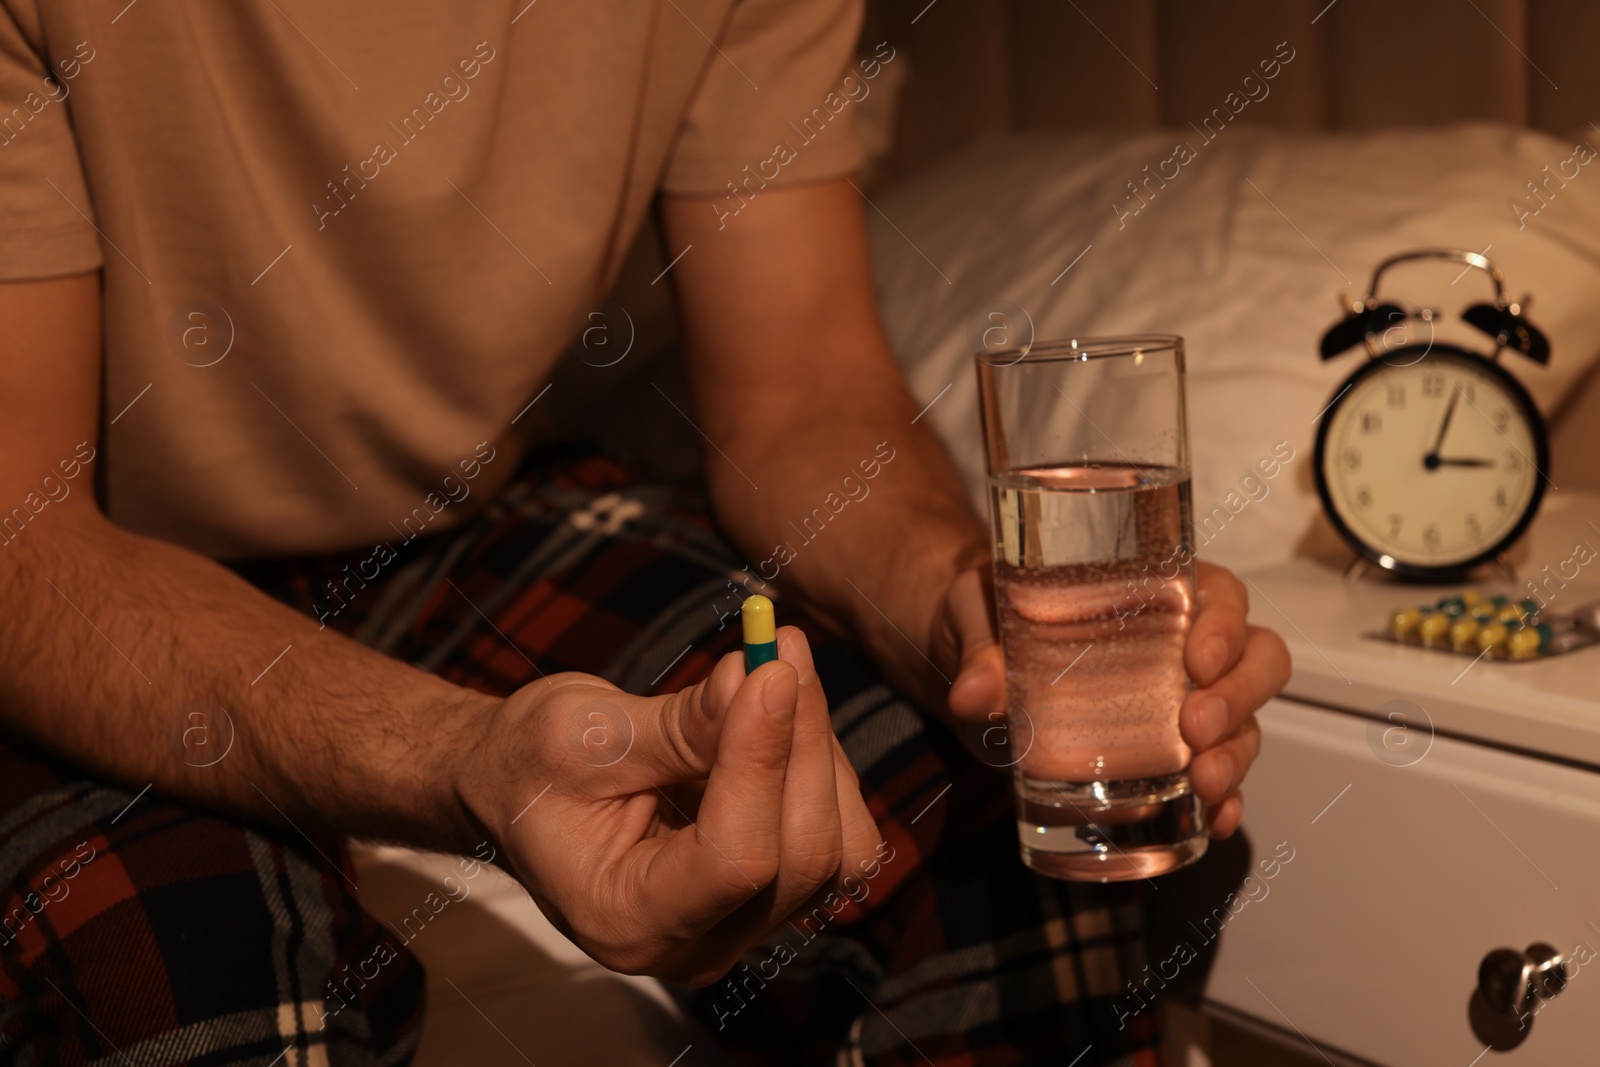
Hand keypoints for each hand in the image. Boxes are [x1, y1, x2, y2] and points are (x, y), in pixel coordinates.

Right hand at [454, 627, 882, 985]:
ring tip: (775, 666)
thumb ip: (680, 725)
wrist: (522, 789)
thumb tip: (763, 678)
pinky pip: (838, 837)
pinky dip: (823, 766)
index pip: (733, 860)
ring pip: (836, 849)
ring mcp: (741, 926)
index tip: (768, 669)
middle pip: (800, 857)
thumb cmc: (533, 764)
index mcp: (626, 920)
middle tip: (780, 646)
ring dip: (819, 750)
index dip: (762, 760)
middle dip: (803, 743)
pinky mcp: (772, 893)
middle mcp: (694, 946)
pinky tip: (783, 709)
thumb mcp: (583, 734)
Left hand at [937, 562, 1290, 837]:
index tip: (1196, 660)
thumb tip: (975, 693)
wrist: (962, 665)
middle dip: (1239, 697)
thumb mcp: (974, 615)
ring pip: (1244, 721)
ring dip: (1235, 755)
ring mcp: (1180, 701)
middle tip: (1196, 728)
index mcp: (1151, 590)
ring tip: (1204, 783)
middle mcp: (1181, 644)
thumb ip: (978, 647)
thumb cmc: (986, 618)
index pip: (1220, 594)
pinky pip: (1216, 774)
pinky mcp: (1164, 754)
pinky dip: (1223, 799)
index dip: (1225, 625)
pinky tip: (1215, 819)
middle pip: (1255, 659)